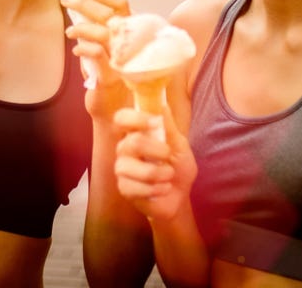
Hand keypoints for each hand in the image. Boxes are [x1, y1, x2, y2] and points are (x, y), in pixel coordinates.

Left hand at [62, 0, 130, 116]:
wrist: (111, 109)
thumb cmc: (106, 76)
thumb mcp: (103, 49)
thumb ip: (97, 31)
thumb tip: (79, 10)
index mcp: (129, 34)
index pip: (121, 5)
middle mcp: (130, 44)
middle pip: (109, 14)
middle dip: (84, 4)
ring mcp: (123, 59)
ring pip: (104, 32)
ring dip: (82, 28)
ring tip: (69, 31)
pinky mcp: (112, 75)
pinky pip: (98, 54)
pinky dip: (84, 48)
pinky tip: (76, 51)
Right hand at [114, 104, 197, 221]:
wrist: (180, 197)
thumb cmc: (178, 167)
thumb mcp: (179, 145)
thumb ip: (169, 127)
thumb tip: (162, 104)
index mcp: (136, 133)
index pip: (121, 118)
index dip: (134, 118)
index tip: (154, 122)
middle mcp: (125, 149)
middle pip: (130, 142)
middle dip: (155, 149)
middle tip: (167, 155)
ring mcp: (122, 169)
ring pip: (130, 166)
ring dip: (156, 173)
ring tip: (168, 176)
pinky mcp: (124, 188)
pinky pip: (133, 187)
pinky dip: (154, 189)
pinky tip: (163, 189)